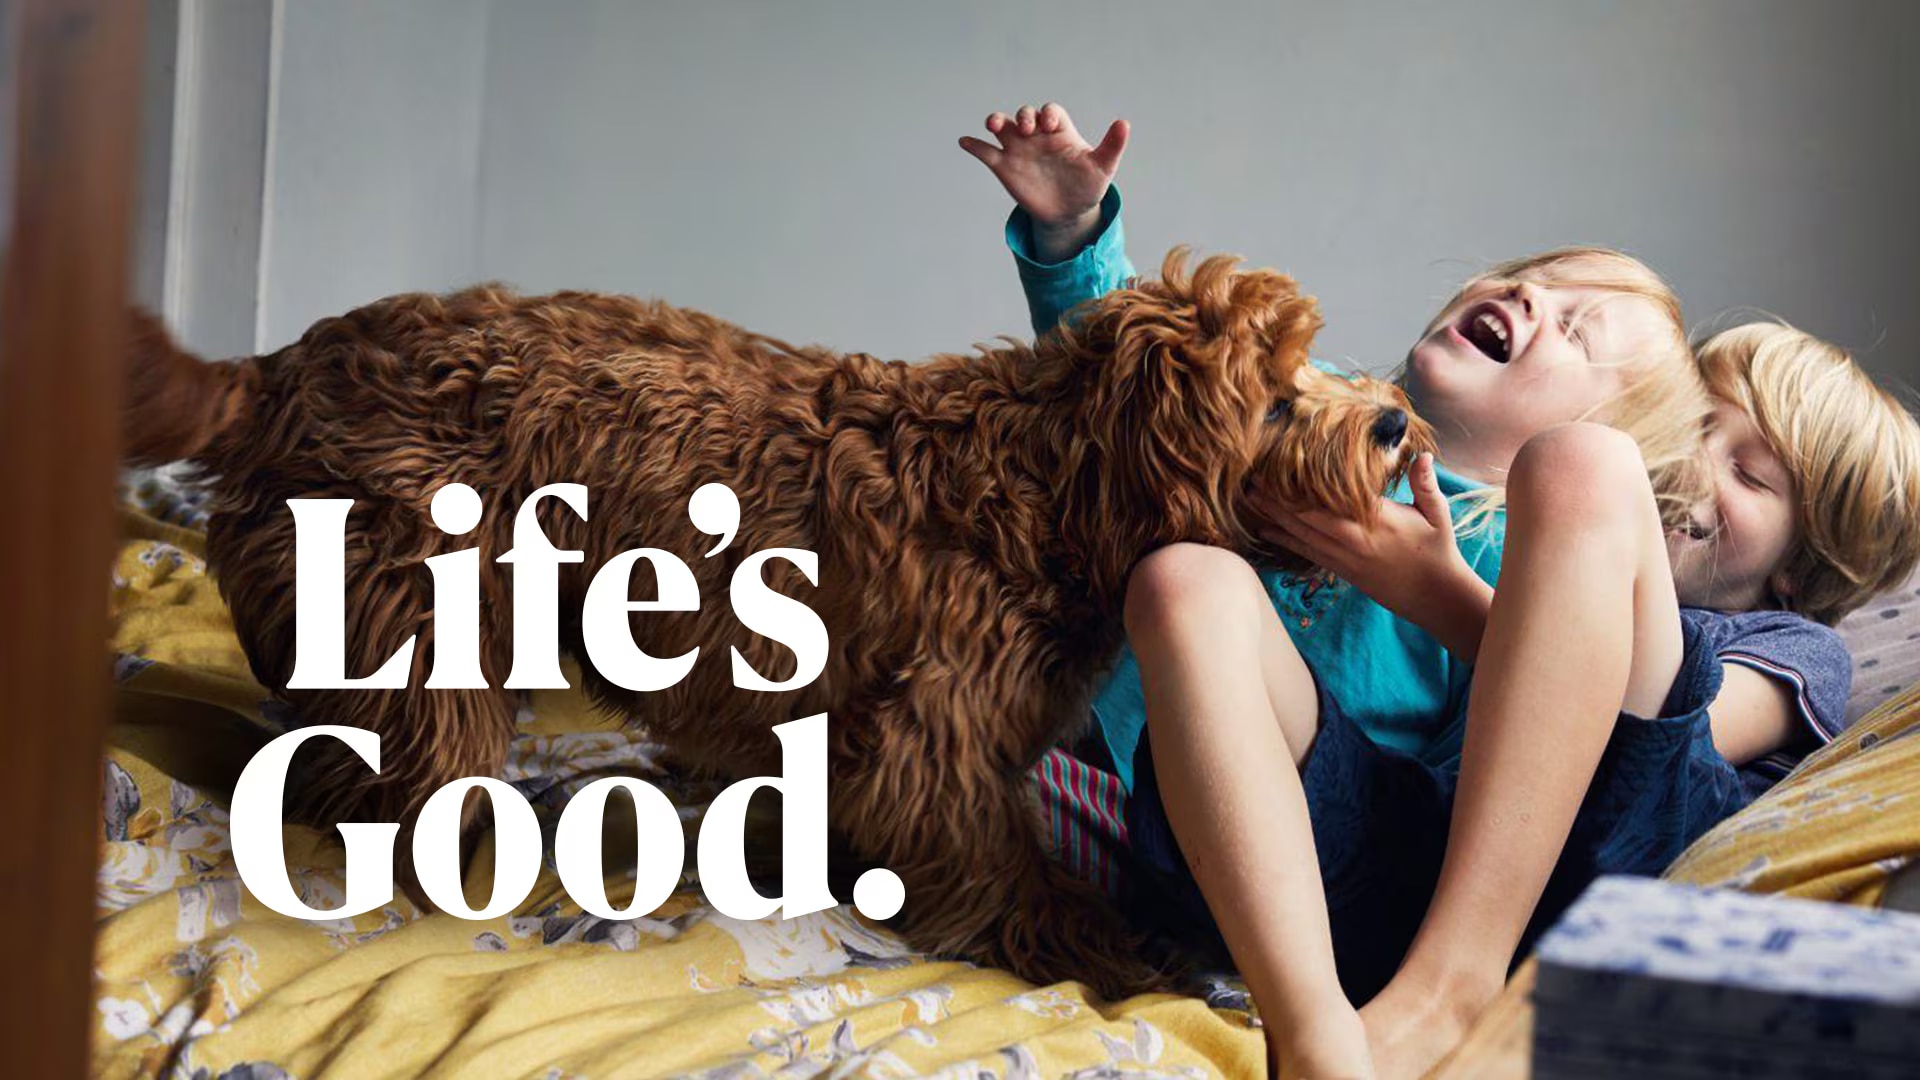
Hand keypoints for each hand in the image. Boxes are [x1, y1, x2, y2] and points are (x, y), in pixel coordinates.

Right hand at [959, 103, 1127, 260]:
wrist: (1069, 214)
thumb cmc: (1088, 187)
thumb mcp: (1103, 168)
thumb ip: (1112, 146)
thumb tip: (1124, 123)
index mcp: (1060, 132)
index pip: (1051, 112)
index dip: (1049, 115)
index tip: (1051, 128)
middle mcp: (1037, 137)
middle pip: (1024, 115)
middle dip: (1023, 116)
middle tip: (1027, 128)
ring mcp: (1019, 151)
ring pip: (1002, 128)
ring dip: (995, 121)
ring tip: (993, 125)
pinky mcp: (1005, 168)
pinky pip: (986, 153)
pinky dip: (974, 146)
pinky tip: (964, 142)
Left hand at [1264, 454, 1491, 659]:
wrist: (1434, 595)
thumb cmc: (1437, 550)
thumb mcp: (1436, 513)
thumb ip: (1424, 483)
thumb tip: (1423, 455)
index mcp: (1374, 520)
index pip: (1331, 499)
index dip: (1302, 485)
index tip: (1282, 467)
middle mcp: (1353, 539)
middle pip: (1305, 516)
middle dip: (1276, 498)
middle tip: (1252, 480)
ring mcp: (1344, 557)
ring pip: (1301, 535)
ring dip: (1273, 517)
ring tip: (1250, 500)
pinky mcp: (1341, 570)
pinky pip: (1306, 552)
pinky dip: (1285, 540)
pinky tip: (1266, 530)